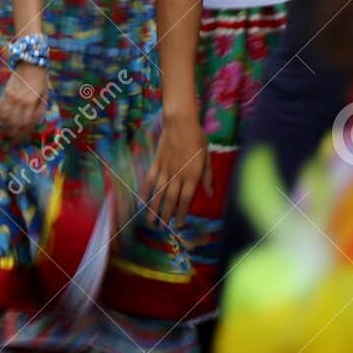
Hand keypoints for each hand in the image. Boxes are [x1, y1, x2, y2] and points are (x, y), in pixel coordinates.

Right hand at [0, 61, 48, 142]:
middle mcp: (19, 101)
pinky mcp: (4, 93)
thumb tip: (33, 124)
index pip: (25, 123)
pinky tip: (2, 122)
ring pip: (4, 118)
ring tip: (7, 133)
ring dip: (5, 127)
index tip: (22, 140)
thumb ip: (39, 110)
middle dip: (13, 134)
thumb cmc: (41, 80)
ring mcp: (10, 97)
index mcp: (32, 102)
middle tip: (13, 141)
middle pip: (14, 123)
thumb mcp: (45, 96)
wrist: (30, 64)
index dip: (23, 134)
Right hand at [144, 102, 210, 226]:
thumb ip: (207, 177)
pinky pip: (149, 180)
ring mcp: (165, 170)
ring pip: (158, 193)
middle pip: (170, 200)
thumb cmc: (198, 138)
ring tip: (150, 221)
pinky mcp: (156, 164)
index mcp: (192, 175)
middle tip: (161, 229)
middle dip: (165, 216)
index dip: (182, 213)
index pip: (186, 199)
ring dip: (153, 209)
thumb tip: (210, 194)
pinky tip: (142, 202)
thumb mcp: (207, 157)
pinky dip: (145, 192)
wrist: (181, 123)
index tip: (178, 224)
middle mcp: (178, 175)